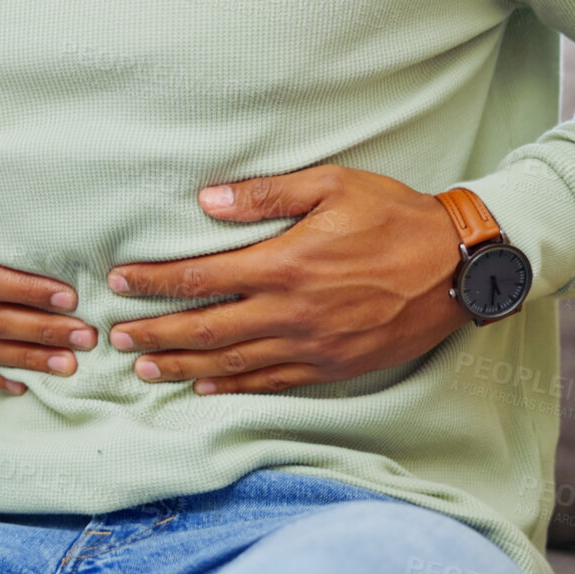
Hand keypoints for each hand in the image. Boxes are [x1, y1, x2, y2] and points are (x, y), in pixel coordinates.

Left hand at [104, 165, 474, 394]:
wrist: (459, 267)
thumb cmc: (396, 216)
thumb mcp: (333, 185)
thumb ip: (266, 194)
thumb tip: (206, 202)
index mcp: (285, 264)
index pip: (200, 278)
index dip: (153, 282)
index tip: (120, 282)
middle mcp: (291, 313)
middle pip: (205, 330)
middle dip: (154, 334)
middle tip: (116, 338)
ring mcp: (311, 346)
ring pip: (232, 364)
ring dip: (182, 367)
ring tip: (144, 369)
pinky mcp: (332, 367)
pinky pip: (271, 383)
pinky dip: (233, 388)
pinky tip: (205, 388)